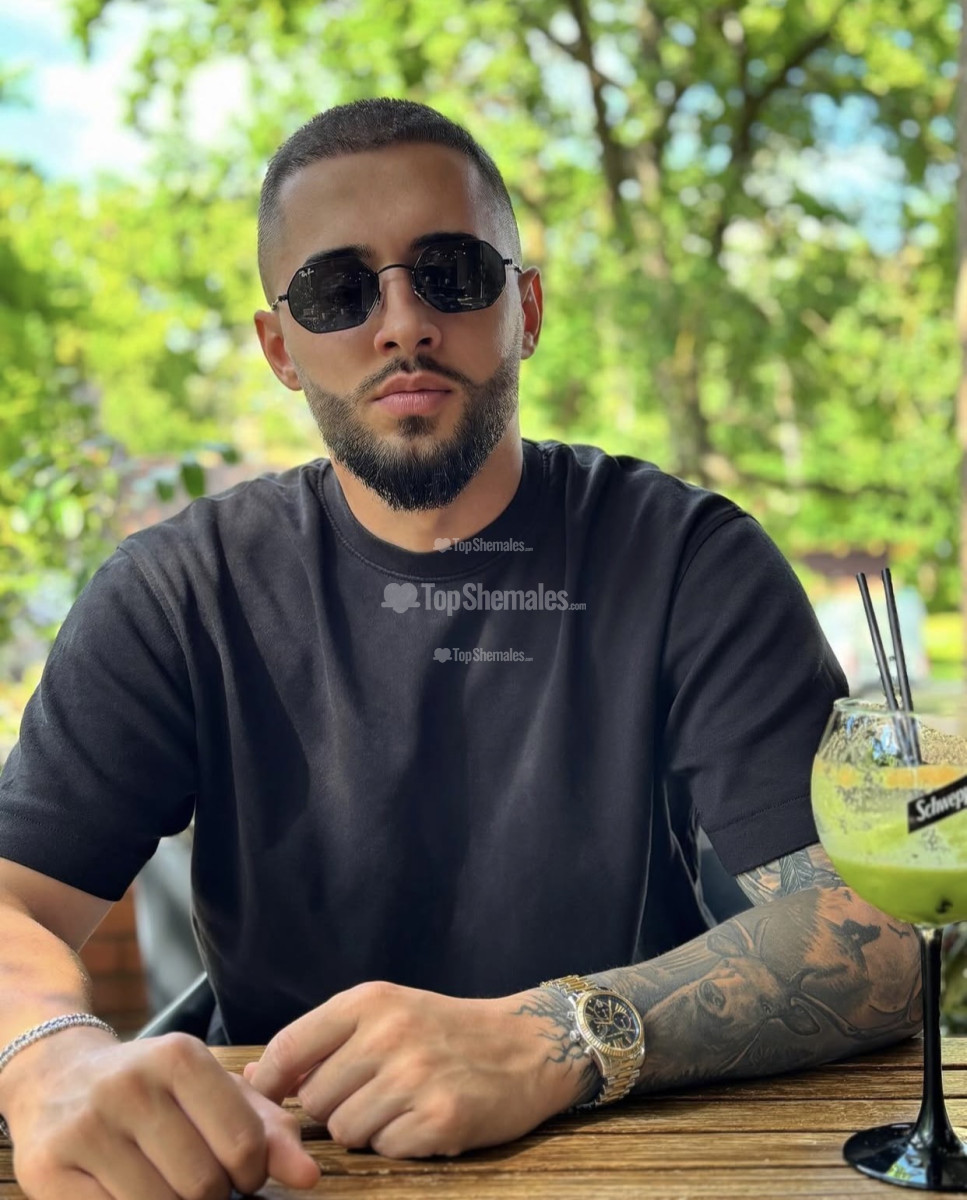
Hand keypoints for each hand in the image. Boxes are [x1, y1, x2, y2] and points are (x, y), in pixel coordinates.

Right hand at [3, 1029, 319, 1198]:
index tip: (240, 1176)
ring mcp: (86, 1126)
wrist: (56, 1081)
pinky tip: (129, 1193)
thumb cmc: (153, 1091)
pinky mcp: (49, 1168)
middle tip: (200, 1184)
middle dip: (212, 1197)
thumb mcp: (214, 1092)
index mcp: (179, 1057)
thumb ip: (269, 1130)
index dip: (250, 1176)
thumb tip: (308, 1178)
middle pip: (202, 1184)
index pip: (243, 1144)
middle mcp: (131, 1085)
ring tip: (167, 1186)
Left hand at [244, 981, 583, 1157]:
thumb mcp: (386, 1012)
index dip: (271, 1082)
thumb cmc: (445, 1029)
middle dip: (333, 1107)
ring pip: (345, 1130)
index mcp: (370, 1000)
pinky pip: (385, 1148)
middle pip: (315, 1099)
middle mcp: (390, 1033)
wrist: (526, 1046)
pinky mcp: (440, 1117)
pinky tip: (423, 1120)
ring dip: (366, 1128)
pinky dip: (399, 1142)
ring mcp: (415, 1076)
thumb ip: (324, 1039)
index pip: (289, 1047)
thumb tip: (256, 1076)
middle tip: (369, 1094)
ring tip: (399, 1106)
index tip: (272, 1098)